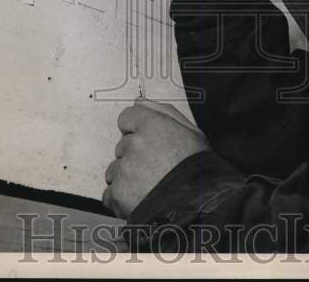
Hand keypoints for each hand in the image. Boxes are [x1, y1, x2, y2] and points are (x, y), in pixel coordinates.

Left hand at [102, 98, 209, 217]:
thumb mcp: (191, 132)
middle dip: (134, 155)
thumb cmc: (198, 169)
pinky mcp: (118, 194)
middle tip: (156, 168)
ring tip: (150, 186)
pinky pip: (110, 194)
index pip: (126, 118)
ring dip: (126, 177)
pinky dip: (121, 198)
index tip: (148, 141)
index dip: (137, 129)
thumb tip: (139, 101)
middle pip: (122, 146)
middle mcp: (134, 144)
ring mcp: (124, 170)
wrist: (198, 207)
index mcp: (152, 125)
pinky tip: (140, 199)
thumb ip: (163, 111)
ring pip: (115, 169)